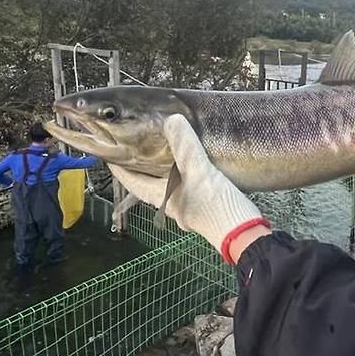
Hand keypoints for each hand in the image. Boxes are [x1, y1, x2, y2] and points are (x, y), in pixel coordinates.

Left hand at [110, 114, 268, 262]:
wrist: (244, 235)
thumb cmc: (216, 206)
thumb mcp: (199, 170)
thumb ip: (185, 145)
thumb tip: (172, 120)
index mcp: (164, 198)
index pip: (133, 182)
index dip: (120, 169)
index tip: (109, 156)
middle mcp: (174, 206)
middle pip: (151, 184)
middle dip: (144, 167)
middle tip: (140, 147)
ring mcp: (191, 210)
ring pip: (172, 186)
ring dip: (167, 170)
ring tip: (169, 152)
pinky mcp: (208, 210)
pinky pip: (190, 188)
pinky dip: (187, 175)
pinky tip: (198, 168)